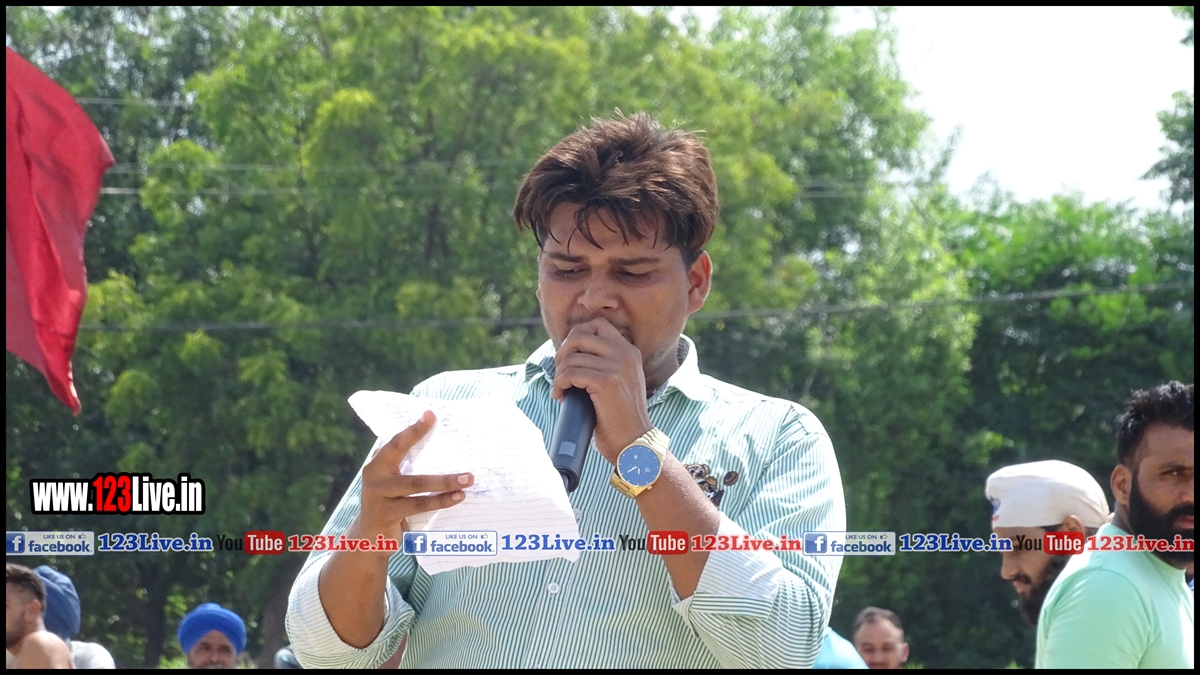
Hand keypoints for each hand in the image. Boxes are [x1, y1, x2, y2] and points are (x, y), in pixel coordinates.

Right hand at [346, 410, 473, 554]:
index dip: (413, 429)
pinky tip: (457, 498)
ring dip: (445, 482)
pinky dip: (440, 501)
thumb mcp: (392, 481)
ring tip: (467, 480)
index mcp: (377, 463)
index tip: (430, 415)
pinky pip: (418, 506)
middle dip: (435, 460)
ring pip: (417, 486)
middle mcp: (374, 477)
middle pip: (407, 463)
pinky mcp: (386, 514)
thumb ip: (406, 465)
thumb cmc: (389, 501)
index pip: (397, 442)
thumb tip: (444, 448)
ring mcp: (379, 496)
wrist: (368, 536)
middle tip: (462, 460)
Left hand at [551, 318, 652, 461]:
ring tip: (561, 389)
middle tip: (560, 372)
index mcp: (629, 352)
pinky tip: (560, 396)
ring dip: (559, 373)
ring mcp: (617, 367)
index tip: (569, 357)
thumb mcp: (618, 382)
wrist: (634, 443)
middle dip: (563, 352)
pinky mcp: (606, 382)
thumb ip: (603, 364)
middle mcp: (626, 354)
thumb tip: (567, 353)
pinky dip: (559, 384)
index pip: (597, 324)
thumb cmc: (619, 417)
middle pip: (580, 335)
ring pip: (572, 357)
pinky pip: (570, 373)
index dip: (576, 336)